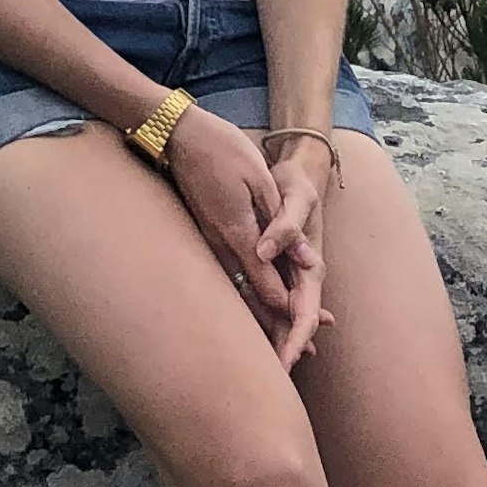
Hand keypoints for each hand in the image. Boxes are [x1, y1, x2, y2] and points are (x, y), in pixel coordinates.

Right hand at [155, 107, 319, 366]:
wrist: (177, 132)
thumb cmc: (223, 149)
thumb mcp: (261, 180)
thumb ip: (284, 224)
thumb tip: (307, 262)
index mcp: (239, 232)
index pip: (267, 283)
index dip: (289, 309)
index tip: (309, 330)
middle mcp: (220, 244)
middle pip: (250, 296)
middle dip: (275, 325)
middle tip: (298, 353)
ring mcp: (208, 240)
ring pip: (234, 289)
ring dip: (258, 314)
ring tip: (279, 340)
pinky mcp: (202, 233)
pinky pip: (224, 274)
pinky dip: (242, 293)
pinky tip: (251, 301)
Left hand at [251, 131, 339, 369]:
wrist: (295, 170)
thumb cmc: (296, 182)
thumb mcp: (295, 197)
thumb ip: (284, 225)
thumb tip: (266, 252)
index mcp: (311, 267)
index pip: (304, 313)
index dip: (295, 340)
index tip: (285, 363)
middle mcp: (301, 276)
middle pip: (293, 324)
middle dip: (284, 352)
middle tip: (269, 383)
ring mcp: (287, 274)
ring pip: (279, 317)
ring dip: (272, 341)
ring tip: (258, 372)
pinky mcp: (271, 267)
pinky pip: (265, 299)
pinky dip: (261, 319)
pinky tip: (249, 336)